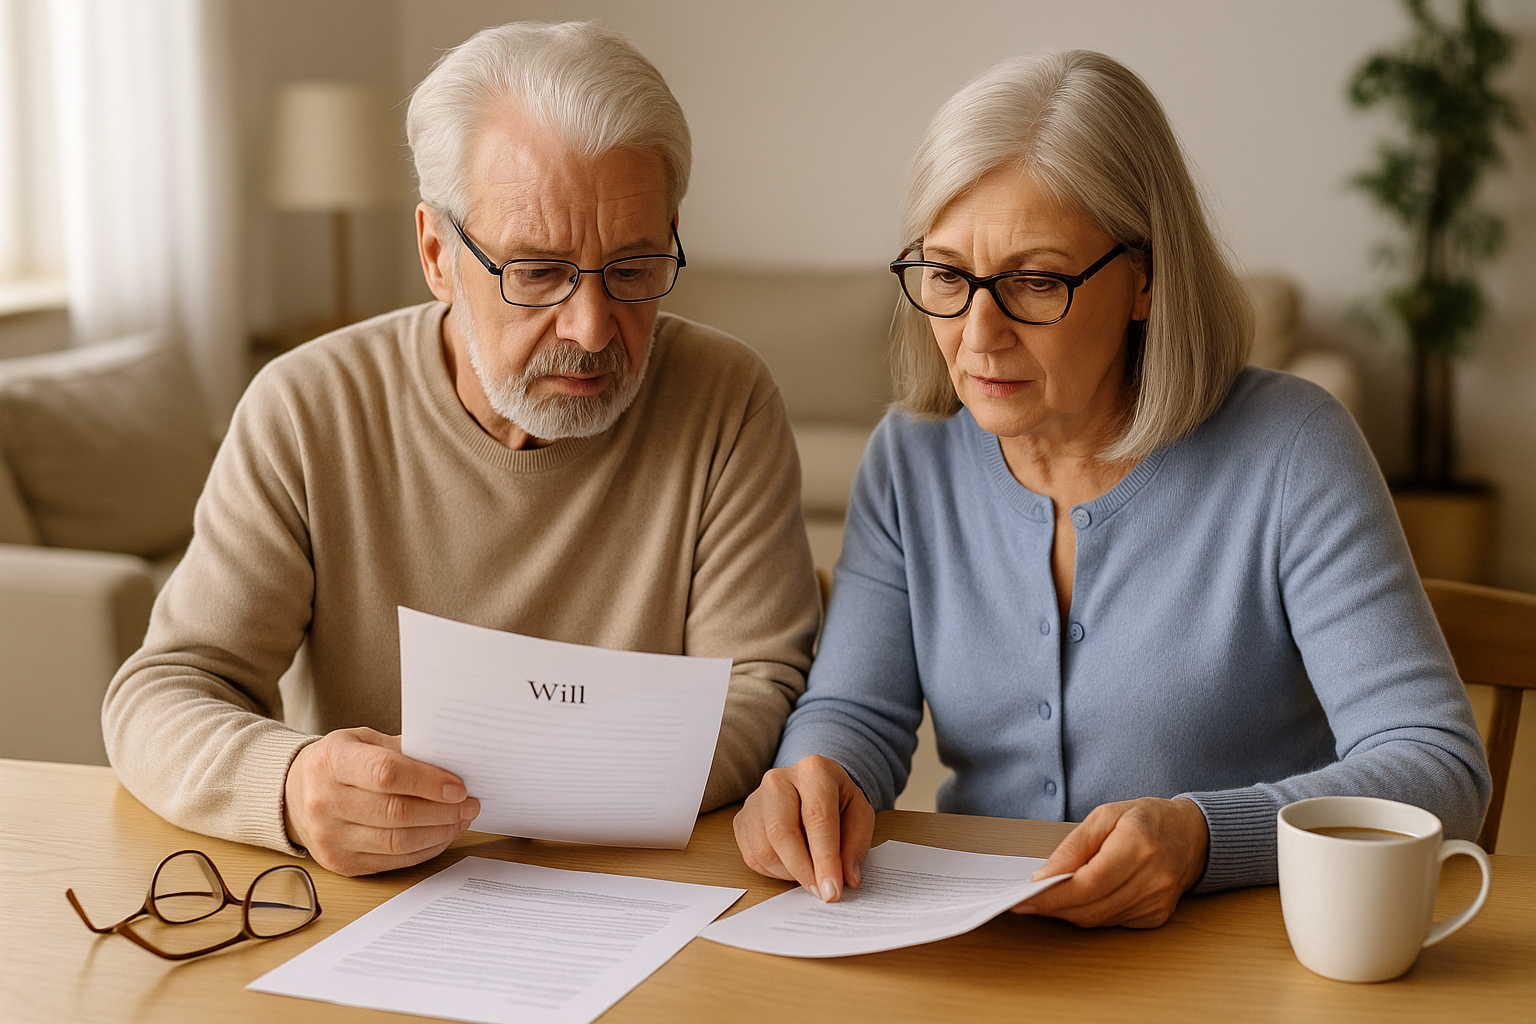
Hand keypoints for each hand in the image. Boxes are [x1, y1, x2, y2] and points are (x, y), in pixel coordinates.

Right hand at [283, 727, 480, 875]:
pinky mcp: (340, 863)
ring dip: (439, 832)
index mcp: (332, 761)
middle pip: (396, 812)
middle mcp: (325, 800)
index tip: (458, 787)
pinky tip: (440, 836)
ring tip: (461, 820)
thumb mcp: (364, 740)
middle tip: (470, 805)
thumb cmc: (340, 762)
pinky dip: (424, 850)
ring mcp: (329, 836)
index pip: (386, 774)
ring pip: (397, 842)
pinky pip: (392, 861)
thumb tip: (453, 766)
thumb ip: (403, 750)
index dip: (428, 782)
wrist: (295, 794)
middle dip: (443, 811)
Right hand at [734, 754, 875, 901]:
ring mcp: (755, 799)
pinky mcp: (742, 819)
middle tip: (820, 892)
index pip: (817, 818)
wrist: (814, 786)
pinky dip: (774, 871)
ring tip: (810, 872)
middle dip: (803, 870)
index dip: (825, 859)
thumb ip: (855, 846)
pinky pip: (752, 856)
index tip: (832, 890)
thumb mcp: (860, 816)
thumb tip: (847, 879)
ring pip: (763, 849)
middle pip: (781, 832)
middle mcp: (778, 780)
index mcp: (813, 772)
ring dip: (789, 873)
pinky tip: (792, 864)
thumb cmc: (837, 800)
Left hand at [1011, 797, 1208, 927]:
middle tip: (1023, 901)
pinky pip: (1112, 922)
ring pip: (1098, 920)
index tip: (1023, 898)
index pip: (1088, 883)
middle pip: (1091, 907)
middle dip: (1053, 907)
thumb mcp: (1104, 816)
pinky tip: (1075, 901)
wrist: (1191, 836)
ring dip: (1068, 912)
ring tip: (1043, 900)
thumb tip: (1044, 876)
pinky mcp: (1156, 916)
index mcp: (1138, 847)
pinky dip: (1089, 913)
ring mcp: (1157, 903)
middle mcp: (1152, 880)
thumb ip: (1073, 847)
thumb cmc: (1146, 819)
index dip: (1053, 895)